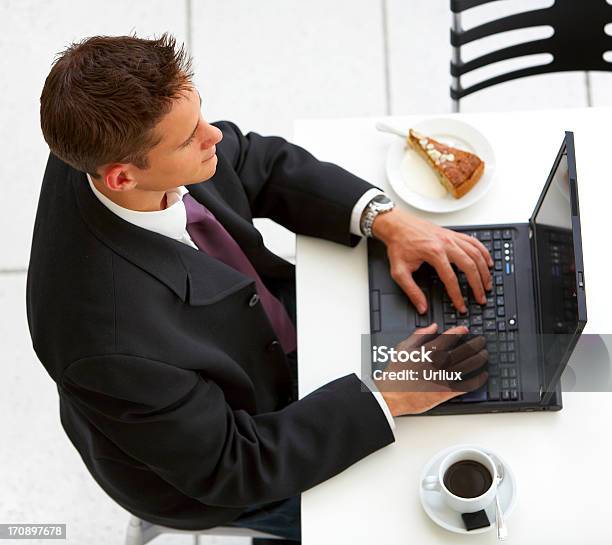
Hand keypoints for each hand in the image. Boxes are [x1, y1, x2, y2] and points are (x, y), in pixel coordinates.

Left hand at [372, 208, 492, 313]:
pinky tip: (488, 262)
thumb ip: (411, 291)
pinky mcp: (453, 233)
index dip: (458, 296)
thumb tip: (422, 307)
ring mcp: (451, 237)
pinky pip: (474, 242)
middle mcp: (446, 244)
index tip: (461, 306)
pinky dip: (484, 252)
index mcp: (434, 253)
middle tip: (481, 298)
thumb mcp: (399, 271)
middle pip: (469, 266)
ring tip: (487, 284)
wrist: (397, 224)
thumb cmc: (398, 245)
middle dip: (477, 285)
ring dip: (484, 270)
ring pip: (476, 253)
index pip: (451, 279)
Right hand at [376, 323, 488, 415]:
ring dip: (479, 359)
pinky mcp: (446, 392)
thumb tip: (433, 327)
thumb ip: (418, 335)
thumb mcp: (403, 348)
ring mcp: (443, 378)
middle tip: (481, 341)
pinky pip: (467, 385)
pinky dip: (478, 380)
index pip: (448, 337)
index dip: (459, 331)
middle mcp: (438, 364)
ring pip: (468, 366)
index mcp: (427, 351)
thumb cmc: (396, 372)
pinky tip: (483, 375)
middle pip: (463, 351)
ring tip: (484, 355)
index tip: (465, 329)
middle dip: (475, 344)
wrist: (392, 395)